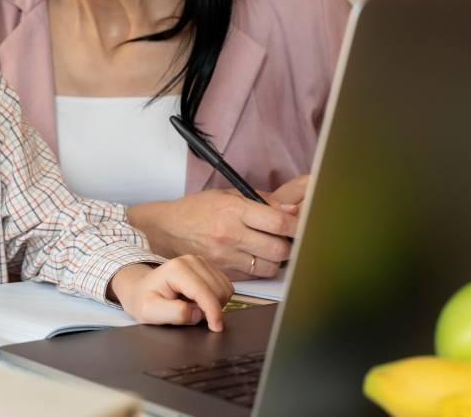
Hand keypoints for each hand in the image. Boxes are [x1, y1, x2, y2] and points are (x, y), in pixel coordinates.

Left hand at [108, 256, 232, 331]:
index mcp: (176, 269)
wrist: (140, 288)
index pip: (205, 292)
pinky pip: (224, 286)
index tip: (216, 328)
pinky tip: (199, 301)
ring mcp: (200, 262)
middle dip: (212, 309)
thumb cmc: (144, 300)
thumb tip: (197, 313)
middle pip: (218, 291)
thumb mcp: (150, 312)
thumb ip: (173, 314)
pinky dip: (217, 298)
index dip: (213, 313)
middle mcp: (190, 261)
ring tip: (193, 308)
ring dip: (215, 304)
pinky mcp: (206, 267)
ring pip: (224, 288)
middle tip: (192, 316)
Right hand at [127, 175, 310, 279]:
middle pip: (279, 249)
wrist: (167, 229)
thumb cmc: (197, 209)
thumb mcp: (227, 194)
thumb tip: (290, 210)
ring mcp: (226, 256)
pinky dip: (259, 268)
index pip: (278, 221)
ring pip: (269, 266)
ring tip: (269, 249)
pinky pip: (254, 275)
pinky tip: (254, 257)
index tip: (302, 226)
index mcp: (234, 210)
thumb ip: (261, 201)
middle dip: (288, 244)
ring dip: (275, 259)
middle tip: (287, 239)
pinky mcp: (223, 271)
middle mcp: (230, 234)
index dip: (297, 226)